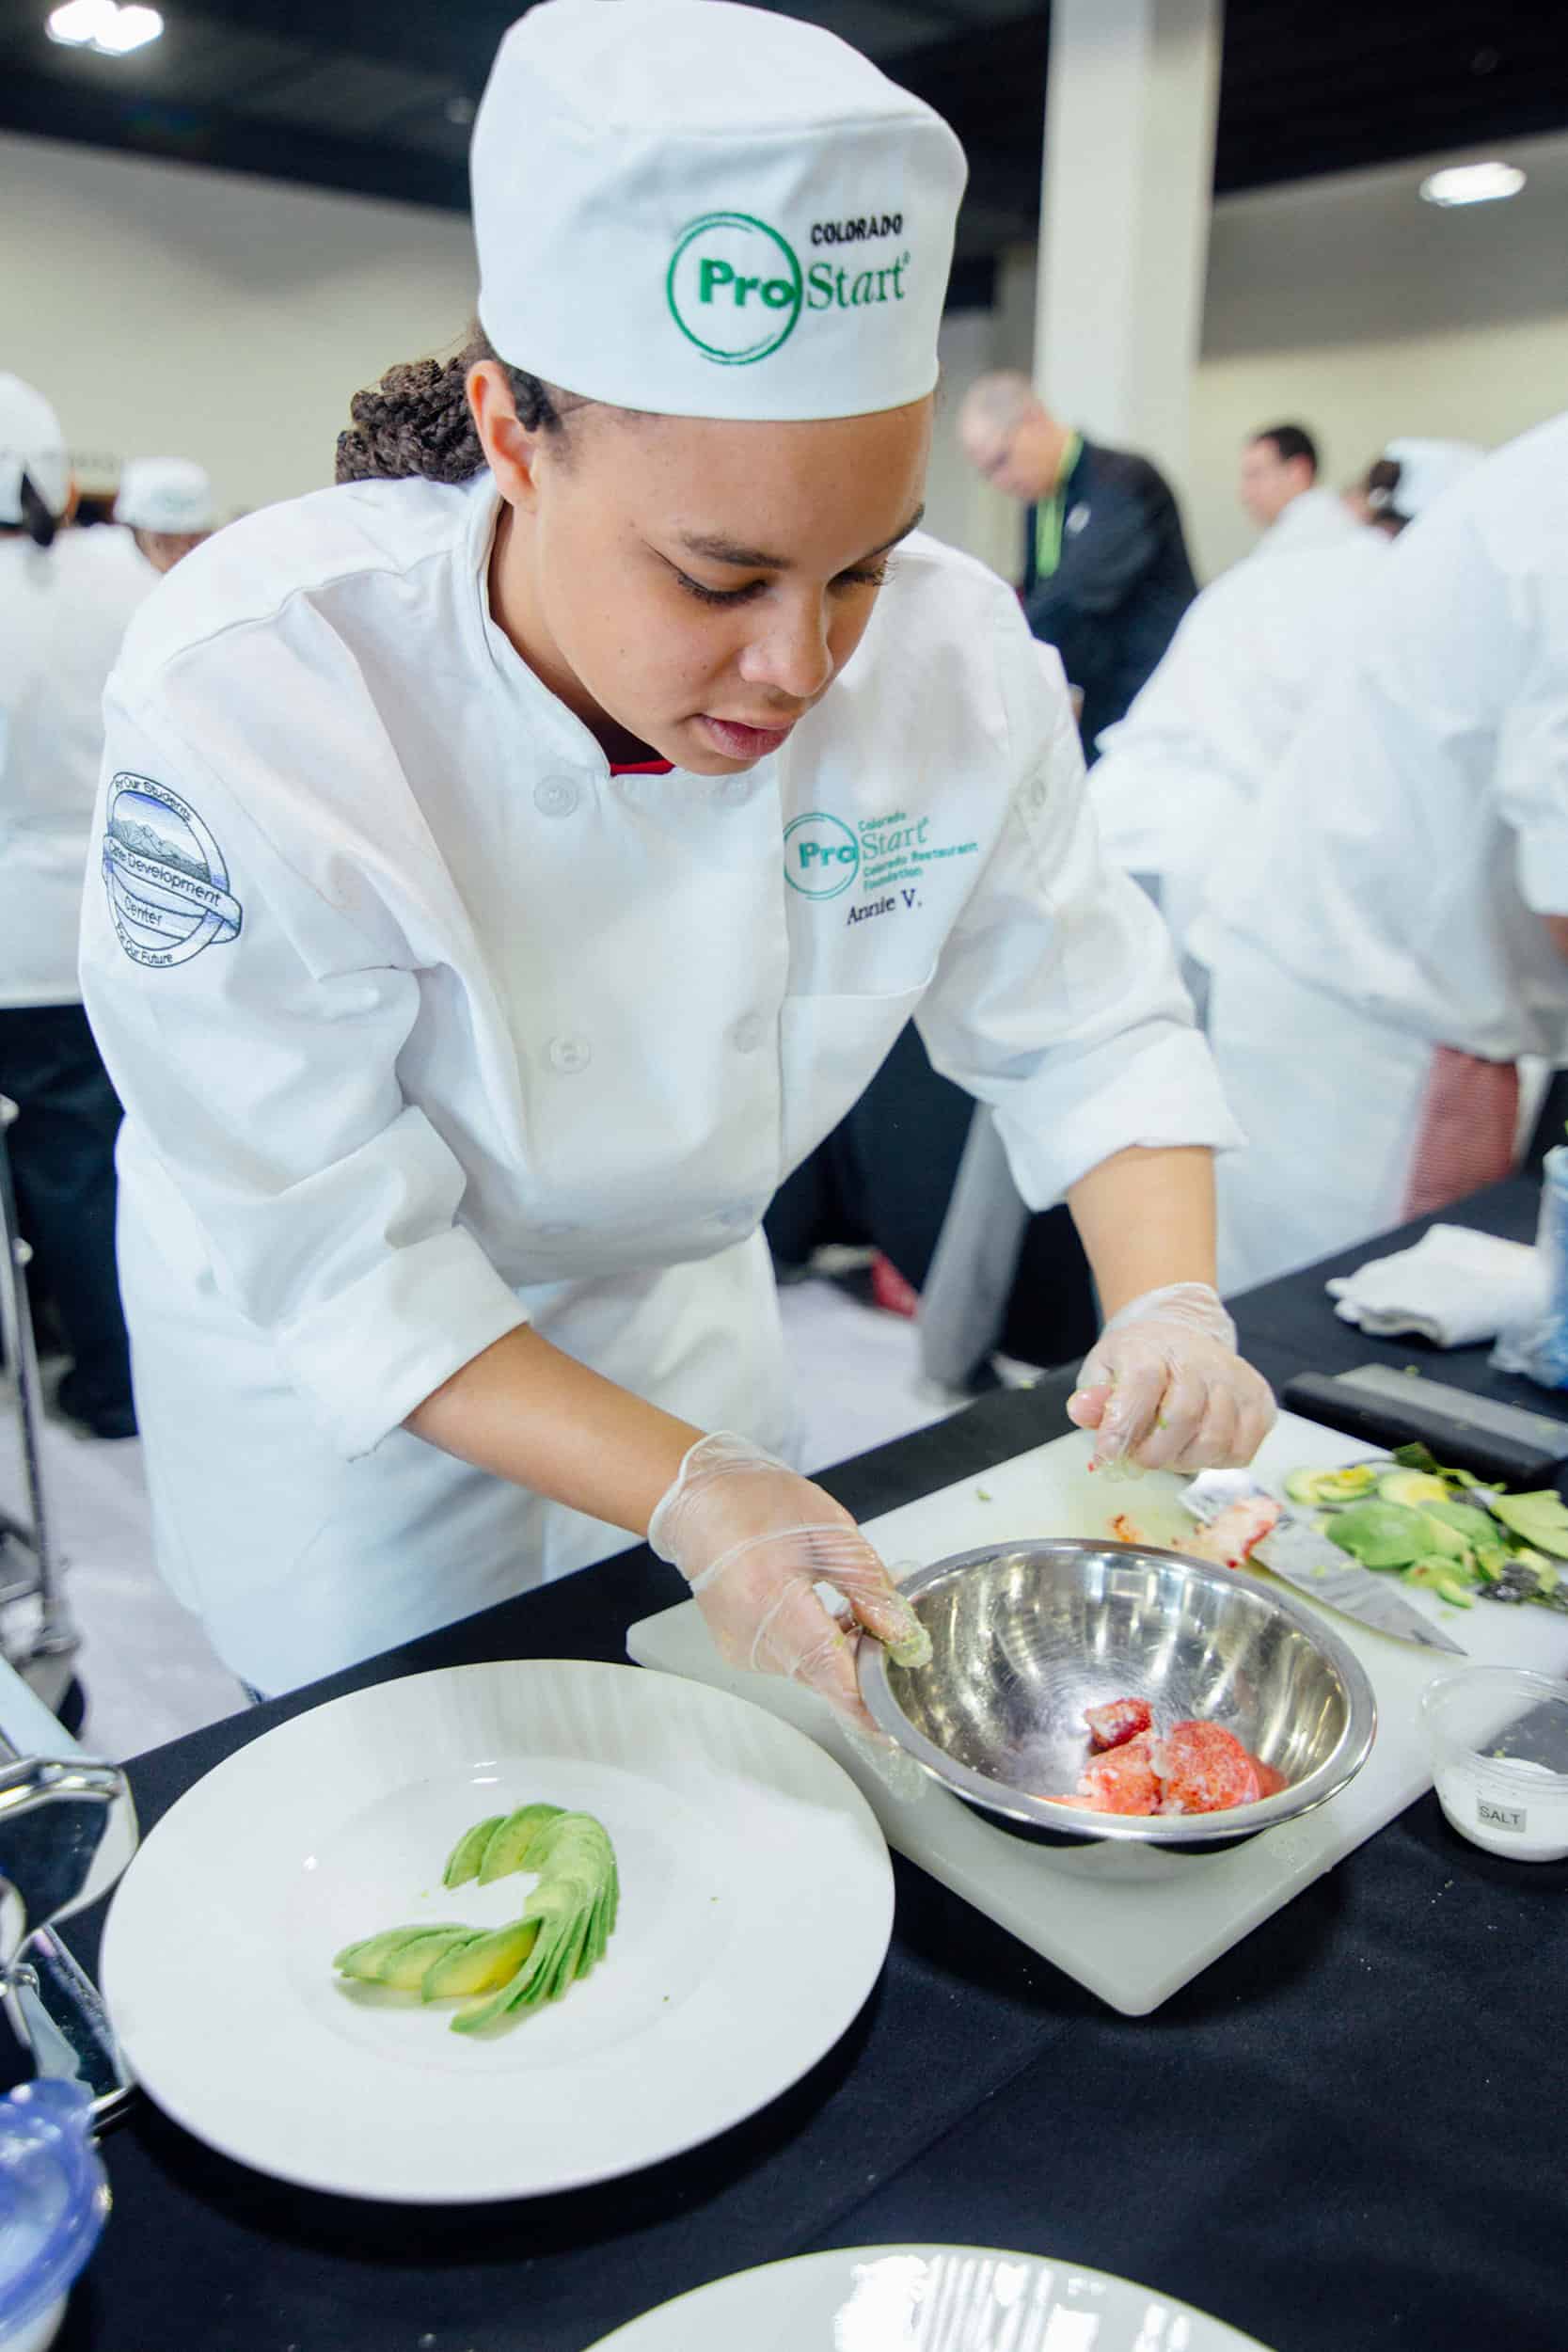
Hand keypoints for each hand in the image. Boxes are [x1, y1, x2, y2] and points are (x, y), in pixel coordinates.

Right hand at [648, 1432, 930, 1729]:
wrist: (701, 1503)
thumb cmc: (758, 1504)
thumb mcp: (831, 1532)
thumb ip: (870, 1587)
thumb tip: (902, 1636)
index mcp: (770, 1599)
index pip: (827, 1668)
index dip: (865, 1701)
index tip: (896, 1725)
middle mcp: (751, 1638)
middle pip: (824, 1675)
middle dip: (864, 1661)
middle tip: (888, 1625)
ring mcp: (743, 1651)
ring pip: (812, 1672)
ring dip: (842, 1651)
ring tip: (849, 1604)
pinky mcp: (742, 1654)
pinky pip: (795, 1663)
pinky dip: (819, 1647)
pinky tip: (822, 1612)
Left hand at [1066, 1283, 1275, 1471]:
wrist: (1181, 1336)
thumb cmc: (1139, 1361)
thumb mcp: (1104, 1370)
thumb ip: (1093, 1396)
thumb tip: (1081, 1411)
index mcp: (1152, 1349)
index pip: (1141, 1386)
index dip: (1124, 1427)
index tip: (1108, 1454)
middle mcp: (1199, 1360)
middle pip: (1183, 1417)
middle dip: (1156, 1453)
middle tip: (1142, 1457)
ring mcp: (1234, 1379)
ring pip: (1215, 1439)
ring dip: (1186, 1461)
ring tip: (1170, 1452)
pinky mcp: (1258, 1399)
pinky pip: (1242, 1449)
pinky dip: (1217, 1461)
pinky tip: (1198, 1447)